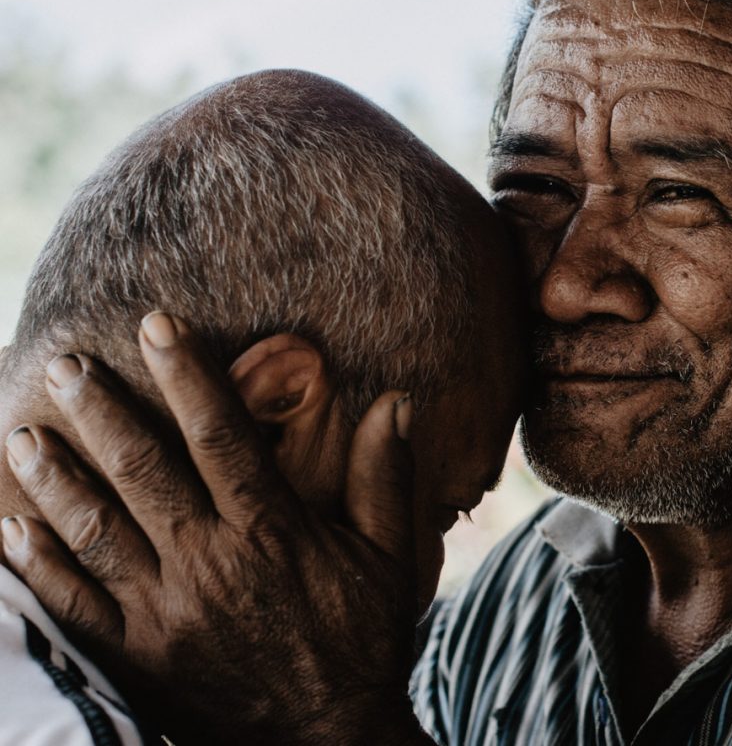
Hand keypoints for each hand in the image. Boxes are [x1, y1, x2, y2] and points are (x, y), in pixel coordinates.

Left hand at [2, 313, 434, 745]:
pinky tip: (12, 528)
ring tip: (23, 433)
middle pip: (144, 472)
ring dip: (57, 478)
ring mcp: (166, 612)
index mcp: (272, 532)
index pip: (222, 437)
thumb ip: (384, 477)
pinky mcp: (137, 656)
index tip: (159, 325)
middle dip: (101, 412)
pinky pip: (75, 605)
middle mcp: (211, 563)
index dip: (189, 377)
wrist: (327, 739)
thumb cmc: (361, 640)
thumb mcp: (389, 556)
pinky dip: (40, 566)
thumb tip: (395, 400)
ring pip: (97, 531)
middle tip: (62, 365)